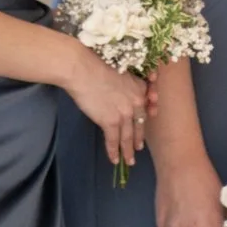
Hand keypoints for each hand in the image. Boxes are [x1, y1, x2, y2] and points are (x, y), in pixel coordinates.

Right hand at [58, 40, 148, 170]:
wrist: (83, 70)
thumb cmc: (96, 66)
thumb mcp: (119, 74)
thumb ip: (124, 88)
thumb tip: (118, 99)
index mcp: (139, 88)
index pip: (144, 108)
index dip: (144, 119)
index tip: (144, 126)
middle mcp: (135, 102)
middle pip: (139, 125)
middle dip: (138, 139)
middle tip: (138, 149)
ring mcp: (124, 113)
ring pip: (128, 136)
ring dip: (127, 150)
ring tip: (129, 160)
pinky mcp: (110, 121)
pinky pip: (113, 140)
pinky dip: (113, 151)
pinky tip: (114, 159)